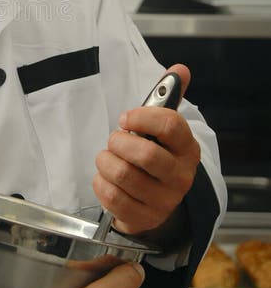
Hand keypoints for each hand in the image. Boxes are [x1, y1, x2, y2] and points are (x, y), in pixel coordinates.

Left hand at [93, 64, 199, 237]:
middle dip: (119, 142)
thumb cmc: (156, 157)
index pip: (170, 125)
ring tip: (108, 159)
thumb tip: (180, 69)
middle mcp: (180, 177)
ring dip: (105, 161)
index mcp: (187, 149)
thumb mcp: (164, 129)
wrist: (157, 202)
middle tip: (115, 141)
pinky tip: (106, 178)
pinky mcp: (143, 218)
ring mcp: (163, 201)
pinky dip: (100, 183)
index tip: (125, 119)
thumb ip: (167, 98)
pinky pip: (111, 197)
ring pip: (123, 175)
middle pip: (145, 154)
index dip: (141, 117)